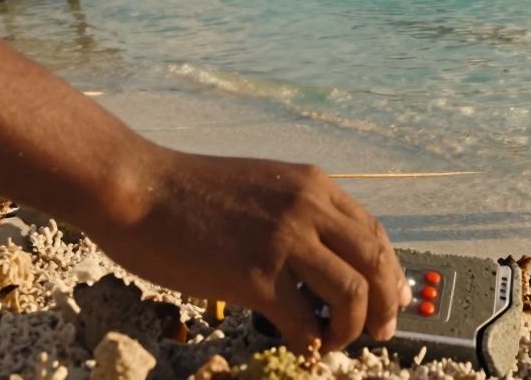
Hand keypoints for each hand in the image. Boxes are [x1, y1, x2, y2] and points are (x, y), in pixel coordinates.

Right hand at [87, 148, 410, 352]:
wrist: (137, 188)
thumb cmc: (188, 191)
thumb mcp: (261, 185)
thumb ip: (296, 212)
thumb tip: (323, 257)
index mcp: (313, 185)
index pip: (374, 233)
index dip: (390, 272)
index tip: (393, 299)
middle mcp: (308, 208)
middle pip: (376, 263)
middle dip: (386, 304)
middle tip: (382, 332)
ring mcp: (284, 241)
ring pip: (353, 294)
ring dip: (352, 328)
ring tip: (333, 341)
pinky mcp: (254, 276)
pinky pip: (305, 321)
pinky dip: (312, 342)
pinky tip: (301, 346)